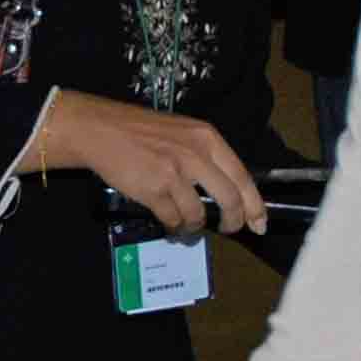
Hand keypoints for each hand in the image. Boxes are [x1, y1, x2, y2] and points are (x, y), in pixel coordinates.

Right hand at [52, 92, 263, 234]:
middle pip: (230, 199)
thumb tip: (223, 190)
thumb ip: (203, 156)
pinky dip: (173, 226)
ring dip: (195, 226)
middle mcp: (196, 154)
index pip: (242, 176)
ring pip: (199, 214)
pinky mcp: (154, 189)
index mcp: (207, 138)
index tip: (259, 223)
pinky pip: (173, 219)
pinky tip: (168, 222)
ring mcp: (175, 173)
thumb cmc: (139, 131)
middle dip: (233, 221)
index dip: (255, 205)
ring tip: (187, 225)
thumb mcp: (181, 133)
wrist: (101, 130)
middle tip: (228, 229)